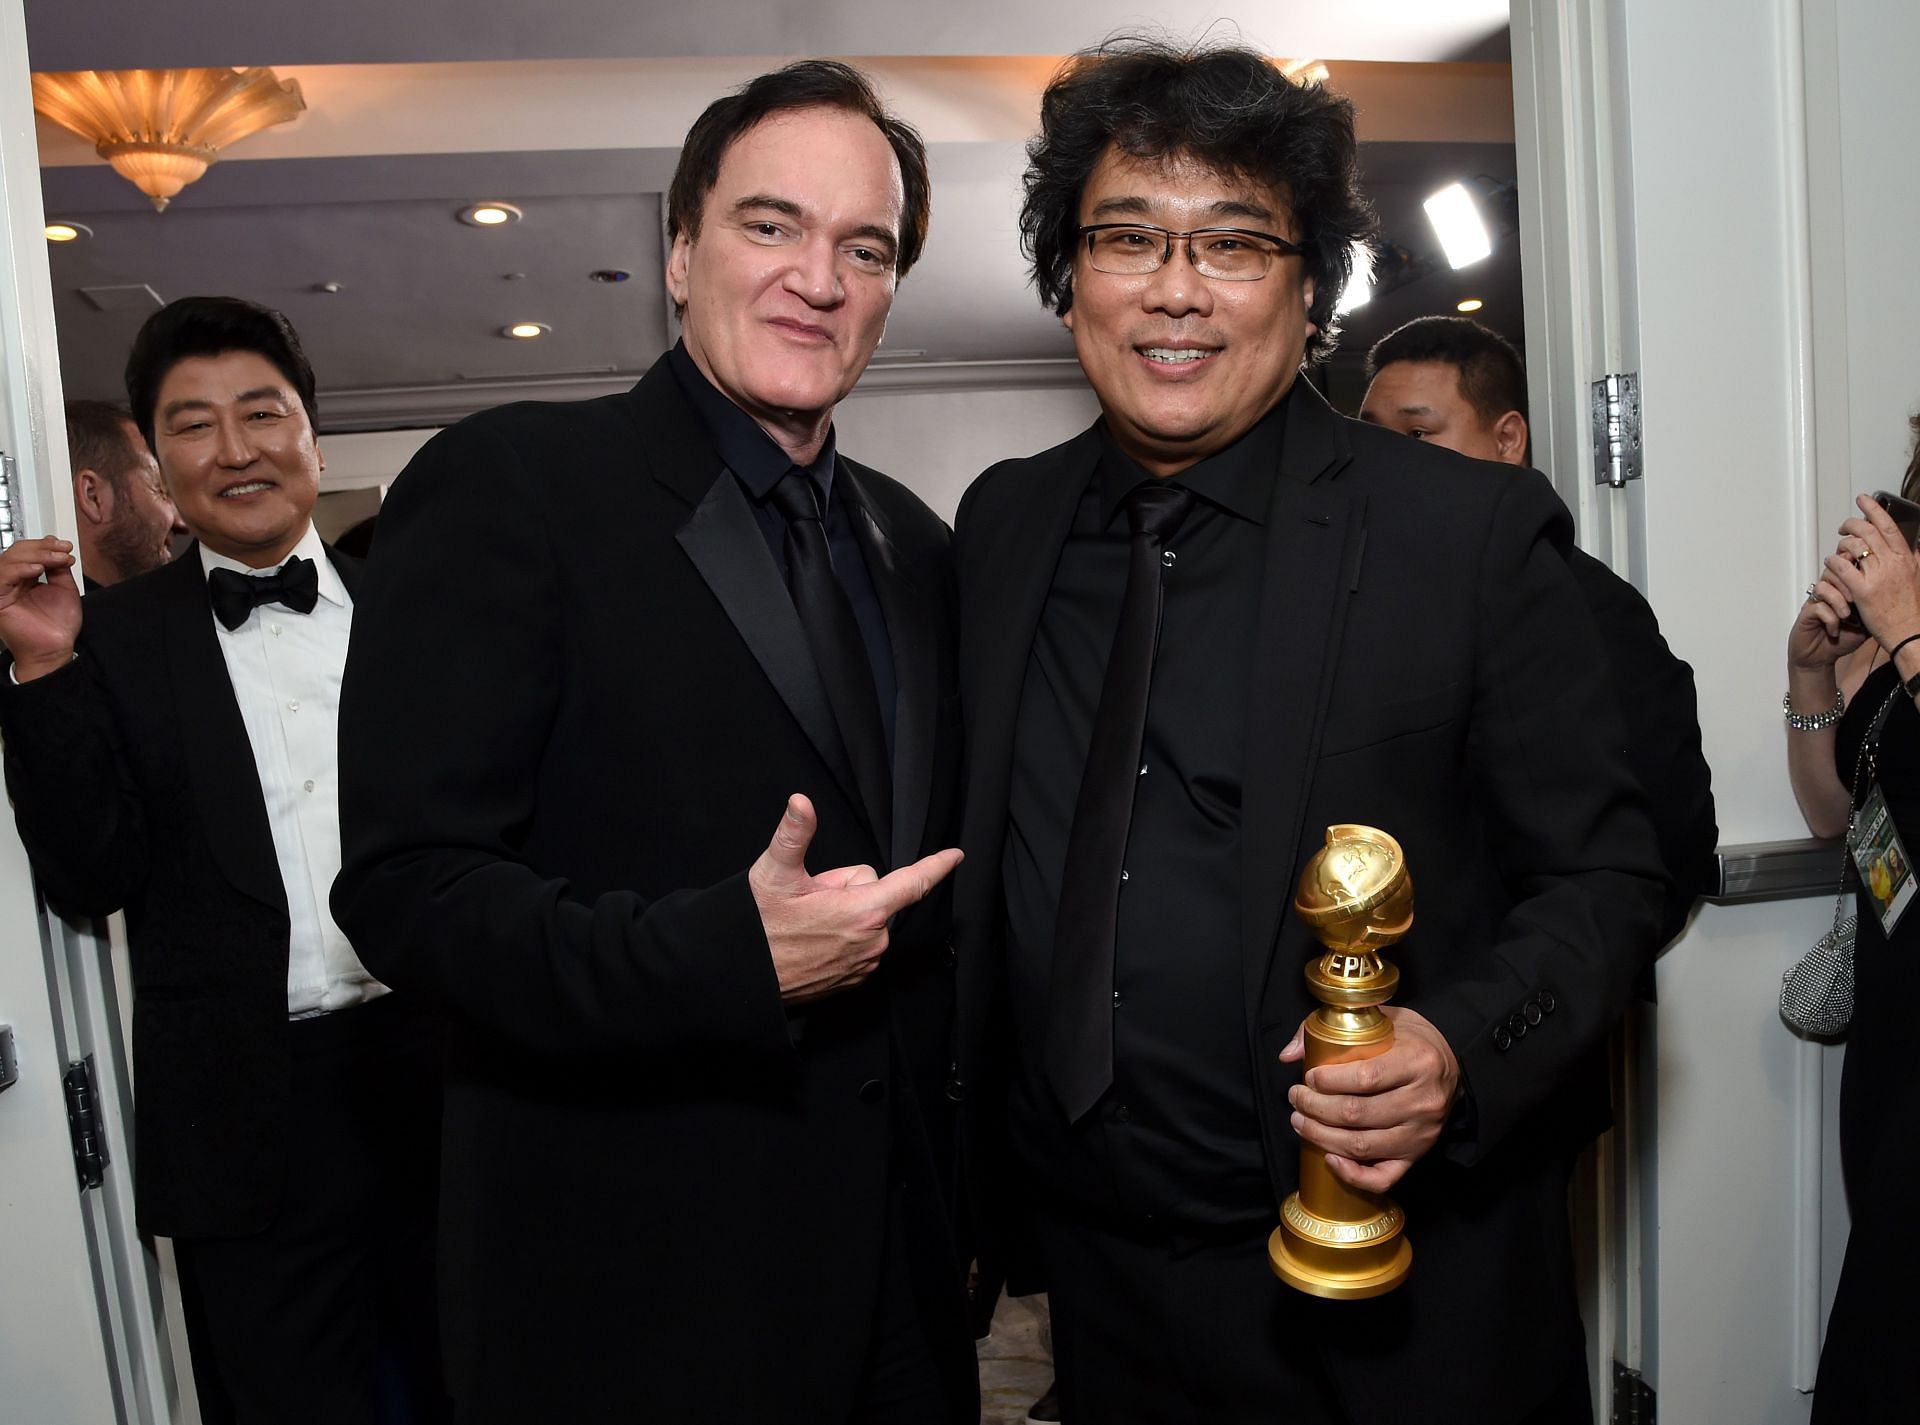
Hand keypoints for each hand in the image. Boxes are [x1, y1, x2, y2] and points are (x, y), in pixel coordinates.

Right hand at [0, 536, 81, 678]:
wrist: (55, 648)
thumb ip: (58, 567)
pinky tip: (37, 568)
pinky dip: (20, 569)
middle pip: (17, 552)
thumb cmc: (58, 625)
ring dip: (36, 555)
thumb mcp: (64, 588)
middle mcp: (12, 582)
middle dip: (43, 548)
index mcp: (26, 578)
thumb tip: (56, 548)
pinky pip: (3, 577)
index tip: (65, 546)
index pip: (28, 552)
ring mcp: (3, 589)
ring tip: (56, 559)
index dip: (46, 545)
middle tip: (62, 550)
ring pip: (9, 560)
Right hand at [749, 793, 962, 1002]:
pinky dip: (841, 936)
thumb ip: (795, 835)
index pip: (912, 882)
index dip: (936, 866)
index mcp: (862, 911)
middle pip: (876, 894)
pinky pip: (860, 942)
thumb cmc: (758, 926)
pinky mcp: (854, 978)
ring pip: (867, 919)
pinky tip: (813, 940)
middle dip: (849, 889)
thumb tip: (802, 803)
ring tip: (808, 923)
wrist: (741, 975)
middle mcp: (872, 940)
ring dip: (844, 915)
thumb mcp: (775, 873)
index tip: (955, 856)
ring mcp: (864, 963)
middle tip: (811, 900)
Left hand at [1280, 1006, 1460, 1191]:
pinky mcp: (1417, 1155)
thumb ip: (1334, 1028)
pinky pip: (1383, 1177)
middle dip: (1314, 1108)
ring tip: (1300, 1121)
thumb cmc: (1413, 1041)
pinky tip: (1330, 1158)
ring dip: (1321, 1137)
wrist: (1456, 1069)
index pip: (1366, 1077)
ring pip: (1362, 1146)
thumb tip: (1289, 1054)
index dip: (1329, 1081)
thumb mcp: (1383, 1019)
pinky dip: (1352, 1174)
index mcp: (1417, 1062)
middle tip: (1295, 1098)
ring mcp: (1421, 1133)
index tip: (1308, 1076)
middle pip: (1356, 1114)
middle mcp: (1422, 1102)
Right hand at [1789, 572, 1867, 671]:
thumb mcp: (1866, 624)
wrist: (1820, 658)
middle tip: (1856, 600)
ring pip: (1823, 586)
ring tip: (1846, 615)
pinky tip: (1835, 629)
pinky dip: (1829, 618)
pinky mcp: (1806, 615)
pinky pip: (1817, 607)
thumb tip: (1888, 597)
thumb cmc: (1841, 639)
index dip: (1852, 566)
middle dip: (1847, 583)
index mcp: (1841, 590)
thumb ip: (1874, 609)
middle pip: (1832, 571)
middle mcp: (1827, 593)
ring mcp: (1815, 603)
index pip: (1845, 567)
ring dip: (1838, 600)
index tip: (1864, 577)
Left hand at [1826, 494, 1919, 649]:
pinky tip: (1831, 563)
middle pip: (1867, 532)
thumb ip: (1915, 558)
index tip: (1863, 499)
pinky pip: (1842, 567)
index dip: (1874, 510)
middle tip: (1843, 528)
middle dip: (1851, 525)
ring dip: (1841, 545)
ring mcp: (1878, 576)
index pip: (1889, 526)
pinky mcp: (1862, 590)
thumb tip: (1914, 545)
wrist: (1908, 633)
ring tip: (1838, 550)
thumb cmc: (1910, 608)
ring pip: (1853, 547)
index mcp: (1906, 558)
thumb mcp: (1917, 577)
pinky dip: (1833, 561)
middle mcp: (1893, 564)